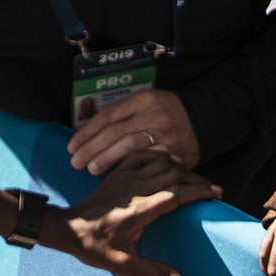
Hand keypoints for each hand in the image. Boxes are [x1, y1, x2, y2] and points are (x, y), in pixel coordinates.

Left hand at [42, 158, 220, 275]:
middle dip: (196, 179)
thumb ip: (152, 273)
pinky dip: (158, 157)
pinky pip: (142, 157)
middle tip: (211, 188)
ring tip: (194, 179)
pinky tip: (167, 164)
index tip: (215, 194)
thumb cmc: (94, 247)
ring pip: (159, 162)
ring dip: (180, 168)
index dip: (199, 192)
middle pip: (173, 174)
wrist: (66, 228)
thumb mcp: (123, 265)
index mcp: (139, 210)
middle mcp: (134, 189)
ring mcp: (124, 178)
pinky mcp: (117, 175)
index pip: (176, 194)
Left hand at [68, 89, 200, 176]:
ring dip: (108, 159)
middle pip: (115, 132)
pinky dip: (131, 168)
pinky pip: (149, 161)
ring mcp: (164, 135)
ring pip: (130, 147)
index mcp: (142, 100)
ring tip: (91, 170)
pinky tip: (118, 175)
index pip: (108, 117)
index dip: (87, 132)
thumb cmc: (168, 113)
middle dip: (93, 148)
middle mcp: (152, 115)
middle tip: (76, 162)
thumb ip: (123, 115)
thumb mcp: (145, 104)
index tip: (72, 146)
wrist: (203, 119)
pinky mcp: (174, 153)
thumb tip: (91, 132)